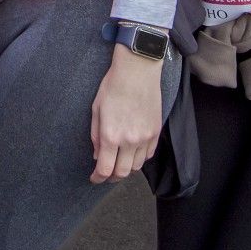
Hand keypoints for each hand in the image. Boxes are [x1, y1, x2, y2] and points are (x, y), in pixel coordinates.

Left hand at [90, 45, 163, 182]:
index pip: (105, 169)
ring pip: (137, 166)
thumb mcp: (96, 110)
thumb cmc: (113, 86)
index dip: (98, 178)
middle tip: (106, 175)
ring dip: (127, 168)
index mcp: (111, 135)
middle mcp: (130, 140)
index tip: (94, 178)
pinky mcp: (156, 131)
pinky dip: (139, 158)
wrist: (138, 70)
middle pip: (122, 173)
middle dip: (112, 178)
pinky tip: (132, 152)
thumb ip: (96, 136)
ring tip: (119, 163)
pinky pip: (149, 154)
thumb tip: (98, 155)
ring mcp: (145, 137)